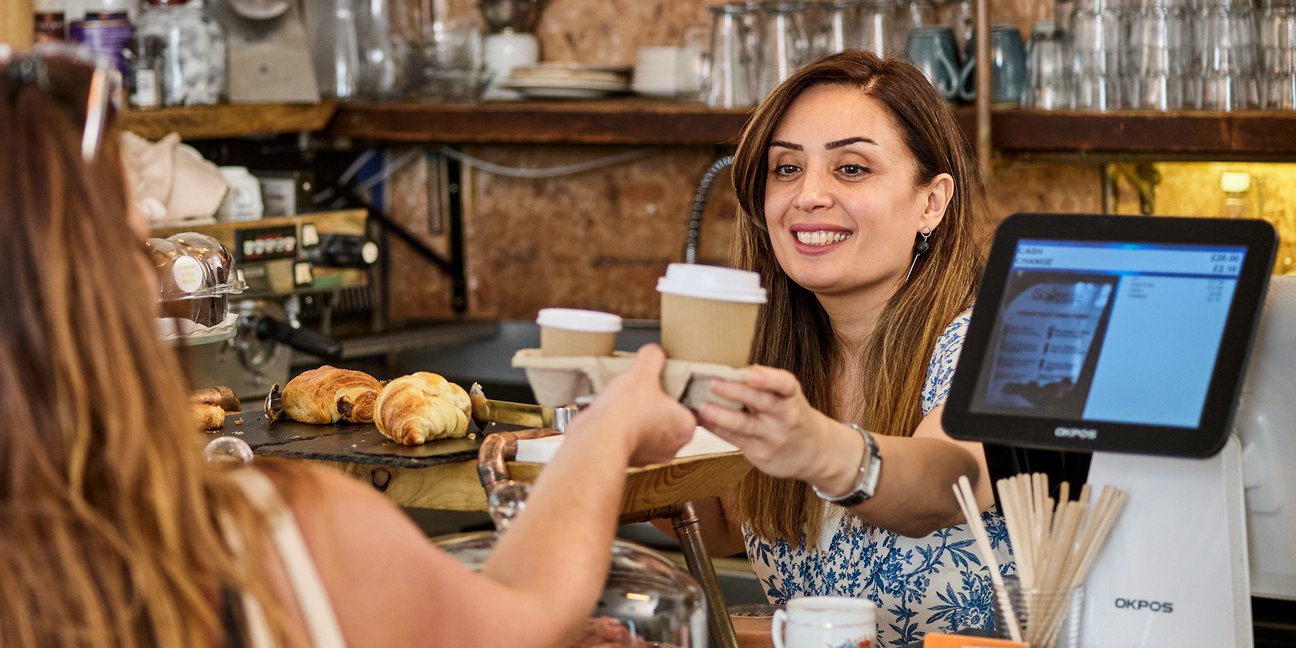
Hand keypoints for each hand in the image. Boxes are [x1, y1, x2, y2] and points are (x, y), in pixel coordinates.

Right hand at [578, 344, 695, 466]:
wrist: (598, 438)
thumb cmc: (626, 411)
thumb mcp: (643, 371)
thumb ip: (652, 358)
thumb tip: (653, 353)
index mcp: (685, 427)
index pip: (688, 407)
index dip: (674, 393)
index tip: (662, 385)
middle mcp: (671, 447)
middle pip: (667, 419)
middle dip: (654, 406)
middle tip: (642, 392)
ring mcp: (649, 457)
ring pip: (647, 432)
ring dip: (636, 419)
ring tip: (623, 403)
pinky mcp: (628, 461)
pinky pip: (627, 440)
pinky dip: (621, 430)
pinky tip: (611, 416)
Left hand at [697, 366, 861, 492]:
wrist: (815, 453)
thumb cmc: (793, 417)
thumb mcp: (789, 398)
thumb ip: (766, 386)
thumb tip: (731, 371)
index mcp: (793, 398)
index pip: (786, 385)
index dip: (769, 378)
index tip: (750, 373)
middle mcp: (785, 417)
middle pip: (762, 403)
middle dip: (737, 392)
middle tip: (714, 383)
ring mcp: (772, 438)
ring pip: (745, 426)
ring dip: (721, 416)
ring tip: (702, 407)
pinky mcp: (760, 454)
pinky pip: (735, 440)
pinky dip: (717, 429)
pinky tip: (702, 421)